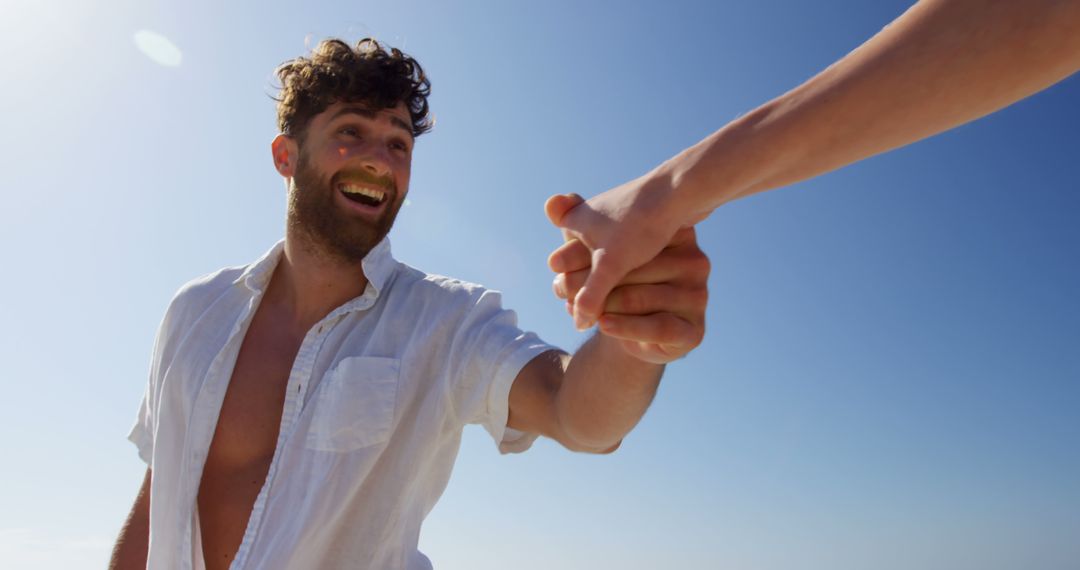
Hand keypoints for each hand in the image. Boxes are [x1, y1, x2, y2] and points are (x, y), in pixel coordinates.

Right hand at [545, 173, 694, 329]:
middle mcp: (591, 214)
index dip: (566, 284)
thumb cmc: (640, 225)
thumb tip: (577, 323)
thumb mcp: (611, 266)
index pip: (560, 261)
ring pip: (603, 251)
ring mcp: (615, 213)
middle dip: (584, 281)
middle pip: (578, 256)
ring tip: (618, 298)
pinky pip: (626, 244)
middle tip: (590, 309)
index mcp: (576, 221)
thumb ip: (591, 296)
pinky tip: (642, 278)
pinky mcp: (639, 215)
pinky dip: (628, 262)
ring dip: (607, 273)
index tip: (575, 307)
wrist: (681, 190)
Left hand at [552, 227, 708, 363]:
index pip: (626, 243)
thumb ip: (577, 222)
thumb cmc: (620, 280)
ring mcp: (698, 295)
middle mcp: (695, 263)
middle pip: (632, 272)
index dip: (584, 254)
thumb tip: (550, 202)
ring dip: (601, 308)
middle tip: (558, 291)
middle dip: (587, 285)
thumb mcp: (597, 248)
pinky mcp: (694, 330)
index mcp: (679, 236)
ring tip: (574, 312)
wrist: (641, 331)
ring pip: (637, 299)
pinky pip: (656, 326)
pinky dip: (625, 327)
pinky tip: (602, 325)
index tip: (555, 263)